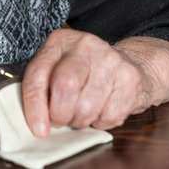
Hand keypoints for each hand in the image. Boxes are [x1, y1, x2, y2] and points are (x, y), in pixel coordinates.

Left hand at [21, 28, 168, 136]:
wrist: (133, 63)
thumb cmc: (86, 72)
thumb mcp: (58, 69)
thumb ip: (42, 88)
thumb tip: (36, 123)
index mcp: (60, 41)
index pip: (38, 75)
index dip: (34, 106)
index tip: (38, 128)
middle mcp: (85, 45)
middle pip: (64, 86)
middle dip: (60, 114)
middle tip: (62, 120)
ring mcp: (110, 59)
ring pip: (86, 106)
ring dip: (81, 121)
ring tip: (83, 113)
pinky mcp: (130, 78)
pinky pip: (109, 116)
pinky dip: (101, 122)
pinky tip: (102, 110)